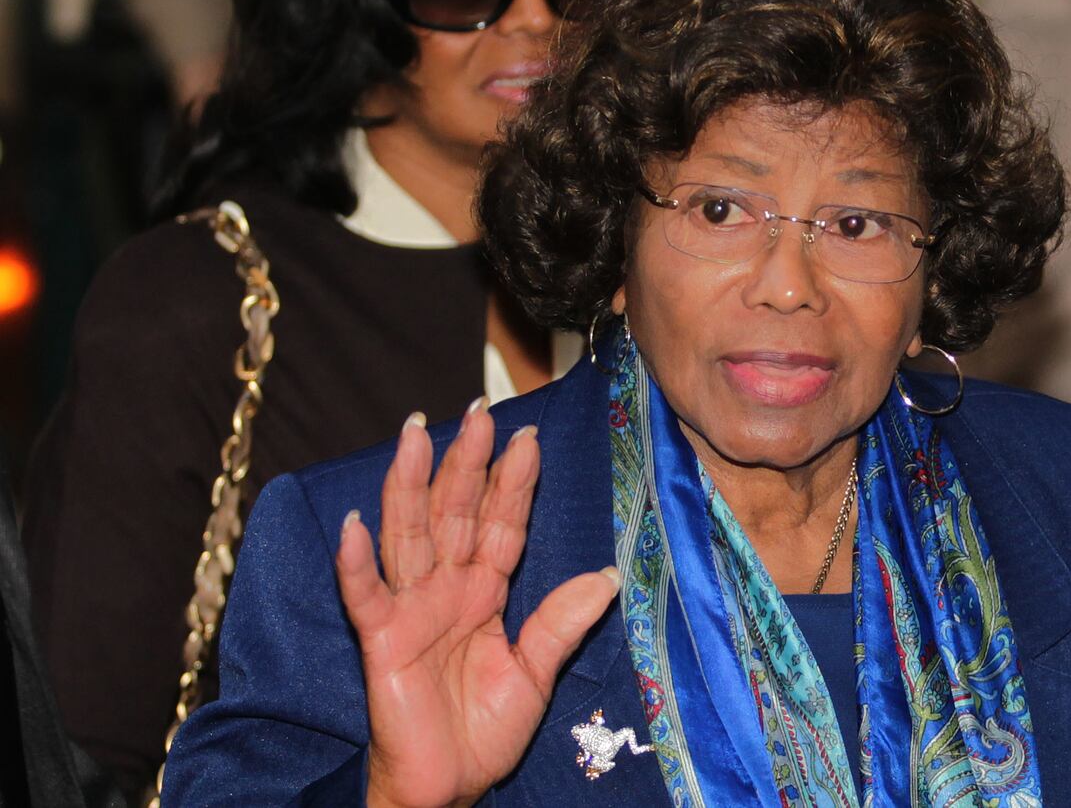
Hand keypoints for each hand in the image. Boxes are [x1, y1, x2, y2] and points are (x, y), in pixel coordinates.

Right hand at [335, 401, 619, 807]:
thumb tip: (606, 575)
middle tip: (477, 412)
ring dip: (408, 485)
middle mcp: (446, 589)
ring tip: (413, 436)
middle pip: (455, 514)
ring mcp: (410, 609)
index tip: (527, 438)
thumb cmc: (484, 731)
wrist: (449, 786)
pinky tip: (353, 524)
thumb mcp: (535, 673)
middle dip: (465, 463)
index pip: (501, 525)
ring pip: (409, 534)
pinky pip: (367, 595)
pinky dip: (357, 562)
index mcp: (485, 592)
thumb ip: (561, 623)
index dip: (512, 484)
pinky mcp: (381, 640)